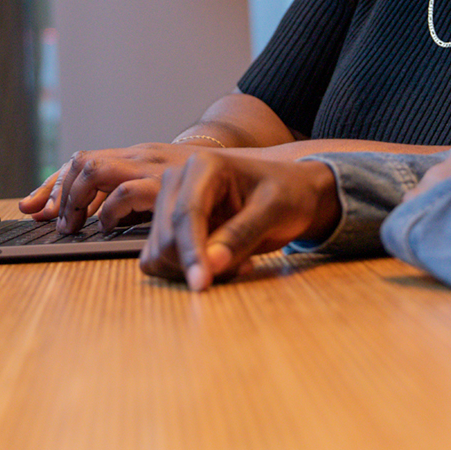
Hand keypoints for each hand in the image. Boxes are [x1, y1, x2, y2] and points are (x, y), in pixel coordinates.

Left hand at [18, 144, 204, 230]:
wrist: (264, 172)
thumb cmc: (212, 190)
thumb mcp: (167, 192)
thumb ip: (133, 204)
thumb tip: (89, 223)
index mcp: (137, 158)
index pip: (81, 162)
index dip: (52, 186)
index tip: (31, 209)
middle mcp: (140, 156)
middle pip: (81, 162)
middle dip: (58, 193)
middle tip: (54, 225)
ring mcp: (153, 167)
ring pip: (94, 169)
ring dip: (74, 198)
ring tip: (73, 228)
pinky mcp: (168, 184)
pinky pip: (127, 192)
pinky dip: (108, 210)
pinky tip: (108, 227)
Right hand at [139, 151, 340, 290]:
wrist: (290, 192)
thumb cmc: (287, 193)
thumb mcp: (274, 210)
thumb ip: (242, 234)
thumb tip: (210, 264)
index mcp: (203, 165)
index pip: (186, 213)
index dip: (191, 252)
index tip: (201, 284)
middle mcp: (178, 180)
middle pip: (168, 236)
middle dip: (199, 263)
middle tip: (245, 266)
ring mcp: (169, 203)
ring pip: (160, 252)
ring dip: (195, 269)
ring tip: (239, 261)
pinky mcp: (168, 225)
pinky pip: (161, 260)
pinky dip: (186, 271)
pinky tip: (221, 264)